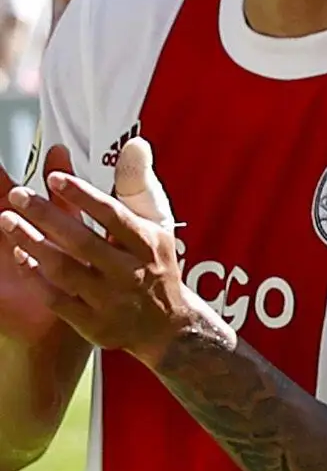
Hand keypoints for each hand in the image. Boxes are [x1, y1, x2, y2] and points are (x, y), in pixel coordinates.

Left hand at [5, 137, 211, 369]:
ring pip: (64, 270)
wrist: (167, 327)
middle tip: (17, 194)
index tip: (54, 177)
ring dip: (32, 243)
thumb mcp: (157, 223)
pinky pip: (57, 299)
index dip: (83, 196)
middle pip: (82, 242)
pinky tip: (19, 256)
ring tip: (7, 220)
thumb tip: (135, 144)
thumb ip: (138, 184)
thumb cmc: (155, 263)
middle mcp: (131, 273)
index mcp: (148, 244)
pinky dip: (36, 277)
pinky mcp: (93, 324)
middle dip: (46, 216)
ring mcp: (111, 301)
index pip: (113, 216)